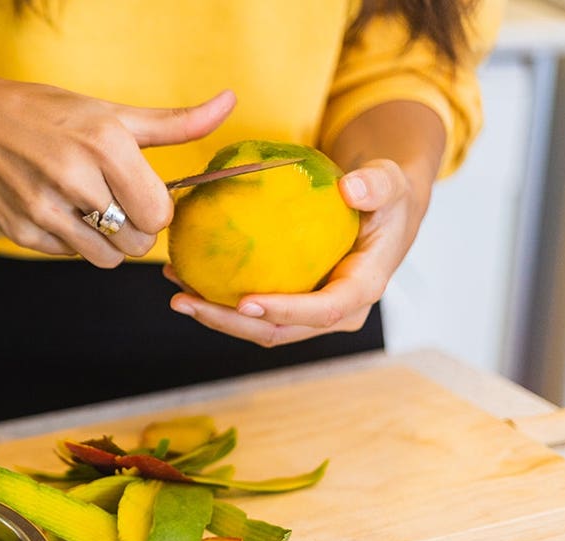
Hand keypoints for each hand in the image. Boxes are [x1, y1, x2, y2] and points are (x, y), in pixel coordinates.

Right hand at [0, 82, 234, 267]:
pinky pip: (69, 255)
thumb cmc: (51, 114)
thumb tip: (228, 104)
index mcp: (105, 144)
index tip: (141, 193)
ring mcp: (44, 208)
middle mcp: (74, 178)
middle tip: (116, 204)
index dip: (156, 209)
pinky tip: (57, 210)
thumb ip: (175, 122)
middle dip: (134, 230)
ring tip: (88, 209)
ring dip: (105, 240)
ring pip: (104, 258)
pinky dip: (70, 240)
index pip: (158, 215)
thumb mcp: (112, 113)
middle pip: (135, 243)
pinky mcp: (20, 230)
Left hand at [166, 159, 428, 345]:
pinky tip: (186, 277)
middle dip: (228, 322)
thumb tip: (351, 188)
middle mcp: (336, 313)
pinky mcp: (291, 304)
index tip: (243, 302)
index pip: (322, 311)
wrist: (381, 211)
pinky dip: (218, 299)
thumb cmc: (384, 197)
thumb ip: (377, 185)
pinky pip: (252, 310)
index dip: (283, 311)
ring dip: (214, 315)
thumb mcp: (389, 184)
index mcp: (361, 290)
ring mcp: (311, 313)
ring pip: (258, 328)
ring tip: (175, 292)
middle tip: (184, 301)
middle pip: (277, 331)